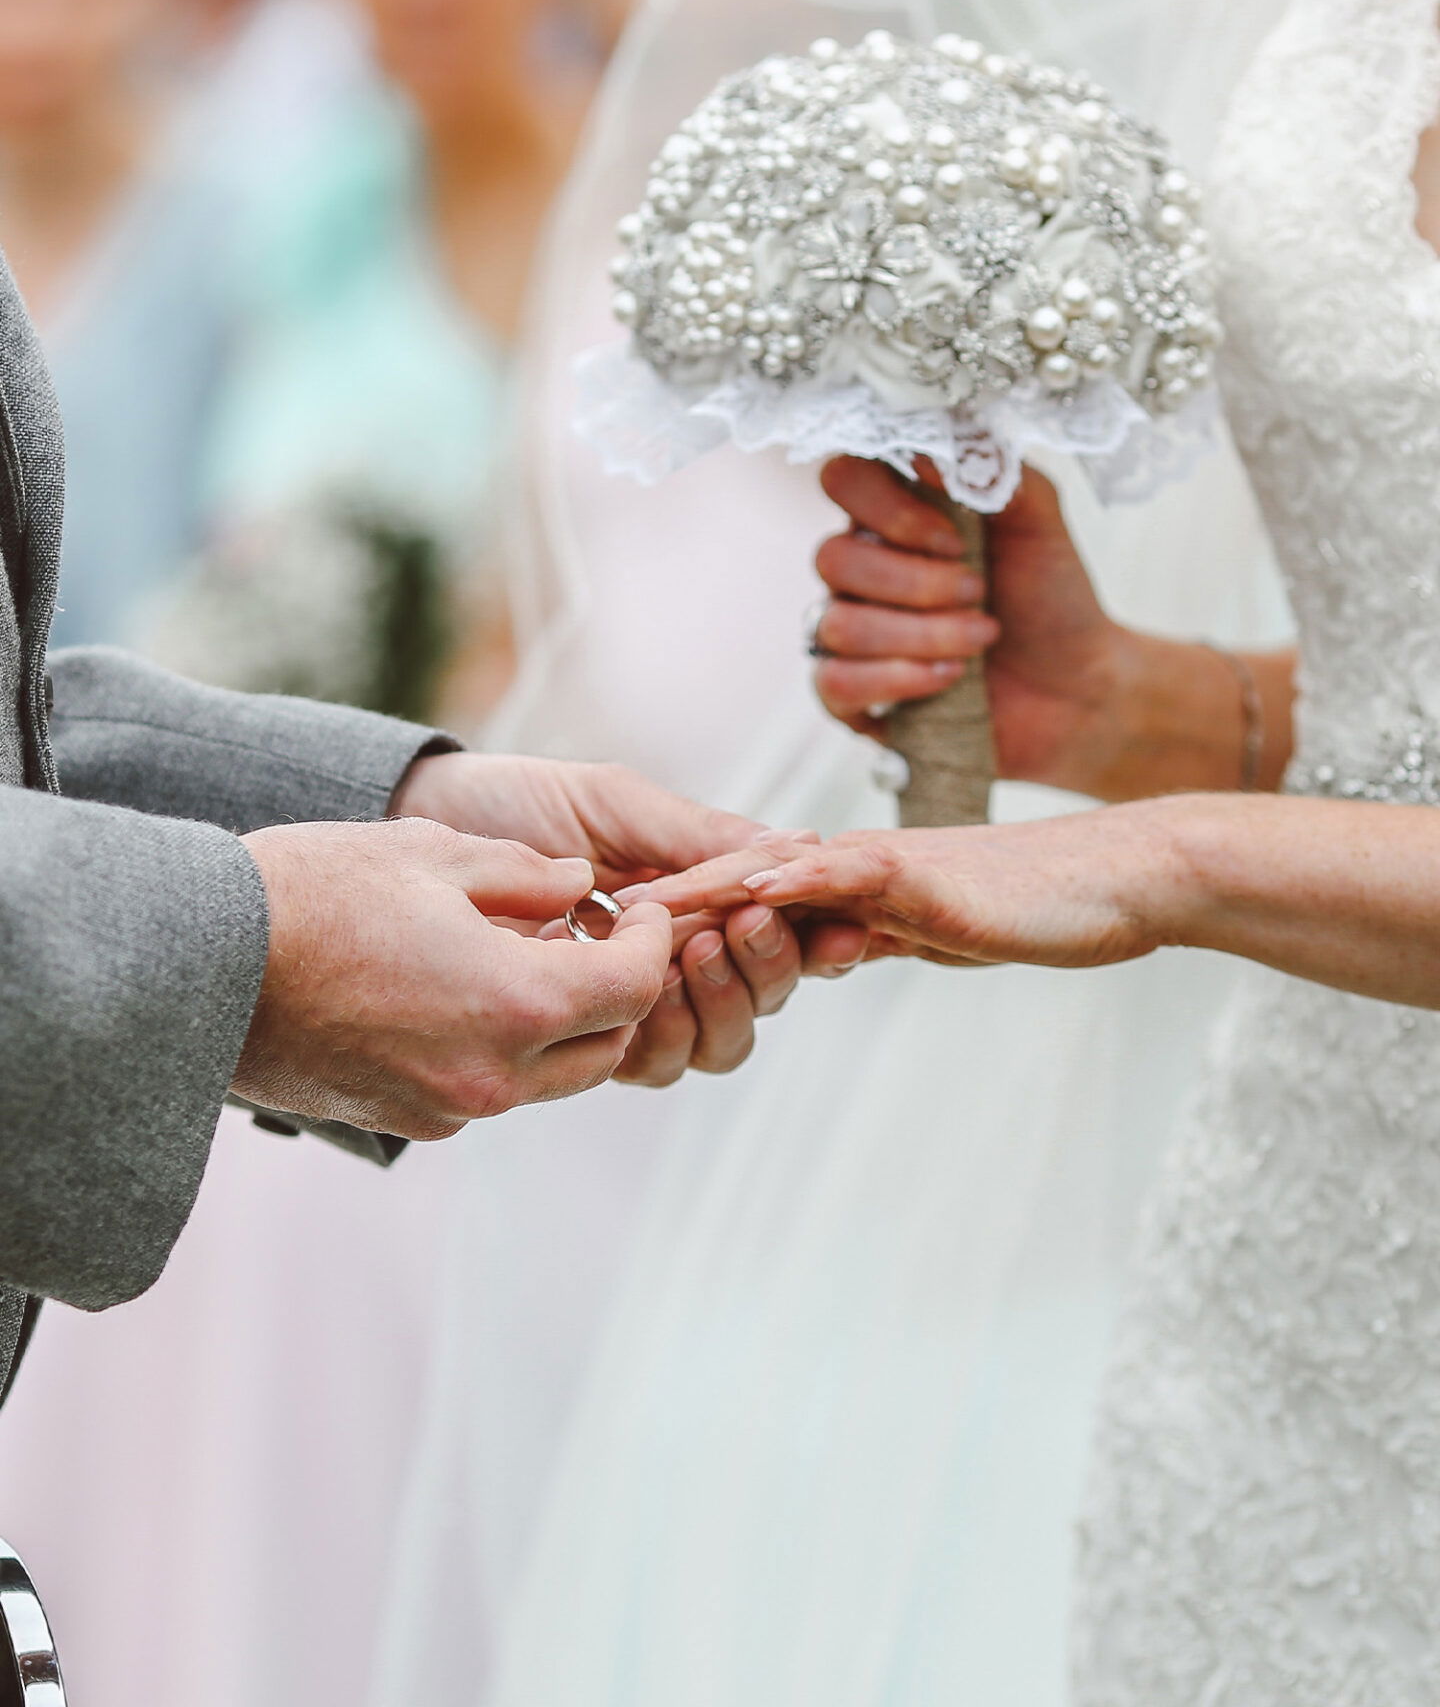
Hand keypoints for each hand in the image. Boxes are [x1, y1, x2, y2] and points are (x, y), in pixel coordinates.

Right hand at [235, 818, 672, 1137]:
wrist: (196, 966)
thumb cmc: (311, 893)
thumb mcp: (430, 854)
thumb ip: (524, 874)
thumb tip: (580, 886)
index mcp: (514, 1002)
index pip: (632, 988)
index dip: (652, 944)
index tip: (642, 910)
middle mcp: (492, 1074)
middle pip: (605, 1046)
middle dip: (618, 990)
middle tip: (599, 934)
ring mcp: (447, 1109)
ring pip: (550, 1078)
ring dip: (562, 1024)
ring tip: (531, 957)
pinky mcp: (404, 1121)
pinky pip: (489, 1091)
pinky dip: (504, 1048)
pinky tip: (467, 991)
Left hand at [391, 754, 864, 1081]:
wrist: (425, 828)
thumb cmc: (521, 804)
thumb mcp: (618, 805)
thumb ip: (703, 836)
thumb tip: (804, 845)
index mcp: (701, 900)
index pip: (784, 937)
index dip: (821, 943)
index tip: (841, 929)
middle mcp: (678, 962)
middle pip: (764, 1000)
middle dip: (769, 969)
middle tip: (745, 924)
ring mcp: (634, 1005)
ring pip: (717, 1044)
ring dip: (722, 1003)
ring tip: (694, 948)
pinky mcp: (585, 1038)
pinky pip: (650, 1062)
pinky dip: (660, 1029)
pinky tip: (642, 985)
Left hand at [640, 804, 1189, 971]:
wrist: (1118, 878)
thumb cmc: (1034, 904)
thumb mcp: (931, 926)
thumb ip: (874, 930)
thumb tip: (826, 953)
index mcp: (844, 888)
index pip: (747, 904)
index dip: (684, 922)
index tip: (620, 941)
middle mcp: (848, 871)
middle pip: (738, 889)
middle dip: (671, 913)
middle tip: (605, 929)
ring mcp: (879, 868)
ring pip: (770, 877)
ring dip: (706, 900)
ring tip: (643, 916)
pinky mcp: (916, 874)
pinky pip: (842, 873)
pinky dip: (790, 881)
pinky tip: (745, 892)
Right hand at [813, 457, 1128, 793]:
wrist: (1077, 685)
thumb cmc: (1051, 599)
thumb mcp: (1039, 521)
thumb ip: (994, 470)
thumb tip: (929, 450)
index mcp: (893, 516)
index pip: (843, 481)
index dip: (890, 509)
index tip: (956, 540)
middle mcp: (861, 571)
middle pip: (833, 559)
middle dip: (919, 583)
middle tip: (979, 593)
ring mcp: (851, 633)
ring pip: (839, 625)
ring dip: (923, 635)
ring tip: (980, 639)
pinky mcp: (852, 696)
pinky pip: (834, 683)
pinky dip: (898, 680)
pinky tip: (949, 678)